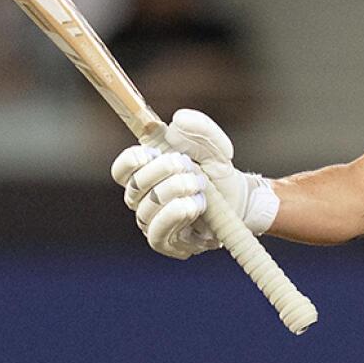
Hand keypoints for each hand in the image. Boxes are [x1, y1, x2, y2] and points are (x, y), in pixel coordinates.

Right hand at [111, 109, 278, 259]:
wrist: (240, 202)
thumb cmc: (218, 173)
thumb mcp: (215, 146)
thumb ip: (200, 128)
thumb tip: (177, 120)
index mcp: (147, 173)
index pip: (122, 169)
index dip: (131, 161)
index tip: (150, 152)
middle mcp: (144, 198)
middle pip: (135, 187)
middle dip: (163, 172)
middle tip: (190, 167)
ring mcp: (153, 221)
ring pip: (147, 209)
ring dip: (176, 192)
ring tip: (201, 186)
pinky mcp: (166, 242)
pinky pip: (157, 232)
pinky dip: (175, 215)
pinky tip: (195, 205)